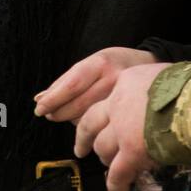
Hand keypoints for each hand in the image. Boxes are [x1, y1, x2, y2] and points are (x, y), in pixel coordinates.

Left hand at [34, 47, 160, 122]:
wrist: (152, 67)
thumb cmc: (115, 65)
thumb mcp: (92, 64)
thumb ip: (66, 81)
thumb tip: (38, 99)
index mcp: (101, 63)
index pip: (72, 84)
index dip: (54, 99)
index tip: (40, 109)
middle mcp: (115, 78)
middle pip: (80, 103)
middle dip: (60, 112)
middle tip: (50, 115)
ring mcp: (127, 96)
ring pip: (92, 117)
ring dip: (75, 122)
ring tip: (69, 118)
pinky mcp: (134, 111)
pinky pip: (105, 125)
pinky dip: (92, 127)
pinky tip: (90, 125)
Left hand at [73, 62, 168, 190]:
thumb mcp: (176, 80)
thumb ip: (173, 100)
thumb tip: (182, 121)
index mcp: (129, 80)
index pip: (109, 99)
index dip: (105, 115)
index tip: (103, 123)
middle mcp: (119, 102)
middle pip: (93, 123)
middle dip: (90, 138)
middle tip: (89, 149)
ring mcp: (122, 128)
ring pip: (103, 148)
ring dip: (107, 161)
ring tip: (113, 172)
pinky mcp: (131, 151)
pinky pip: (118, 173)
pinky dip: (116, 185)